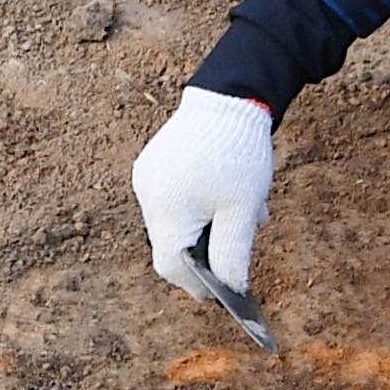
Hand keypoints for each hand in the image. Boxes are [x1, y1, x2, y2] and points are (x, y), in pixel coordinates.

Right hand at [134, 86, 277, 299]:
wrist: (230, 96)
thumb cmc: (238, 152)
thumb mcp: (243, 209)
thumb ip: (233, 253)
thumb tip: (231, 288)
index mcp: (167, 208)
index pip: (172, 266)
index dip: (197, 284)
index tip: (222, 293)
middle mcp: (148, 195)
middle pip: (171, 245)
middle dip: (205, 251)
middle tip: (238, 247)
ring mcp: (147, 178)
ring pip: (173, 222)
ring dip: (204, 228)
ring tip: (239, 212)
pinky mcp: (152, 165)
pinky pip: (171, 200)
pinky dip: (196, 207)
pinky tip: (223, 194)